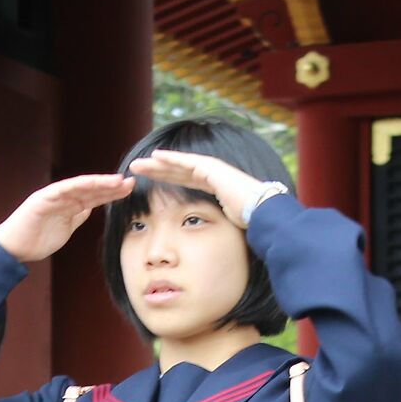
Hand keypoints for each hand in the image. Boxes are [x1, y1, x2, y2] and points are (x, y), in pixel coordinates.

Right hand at [0, 174, 134, 263]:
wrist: (14, 248)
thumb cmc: (36, 239)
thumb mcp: (65, 228)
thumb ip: (77, 216)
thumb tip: (90, 208)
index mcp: (68, 204)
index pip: (94, 196)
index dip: (111, 193)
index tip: (128, 190)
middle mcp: (62, 196)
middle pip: (91, 189)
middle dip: (111, 186)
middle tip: (130, 182)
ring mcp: (52, 196)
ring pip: (79, 187)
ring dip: (99, 183)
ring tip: (117, 181)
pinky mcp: (42, 200)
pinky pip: (62, 190)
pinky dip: (77, 186)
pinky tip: (93, 183)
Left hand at [129, 150, 273, 228]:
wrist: (263, 213)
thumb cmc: (248, 223)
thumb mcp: (224, 224)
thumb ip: (212, 225)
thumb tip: (204, 244)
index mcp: (214, 187)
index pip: (185, 181)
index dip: (167, 179)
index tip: (151, 179)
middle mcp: (212, 175)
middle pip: (178, 172)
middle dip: (157, 170)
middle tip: (137, 168)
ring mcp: (213, 170)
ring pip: (179, 165)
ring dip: (158, 164)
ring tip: (139, 164)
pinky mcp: (213, 168)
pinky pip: (188, 163)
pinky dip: (172, 159)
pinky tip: (156, 157)